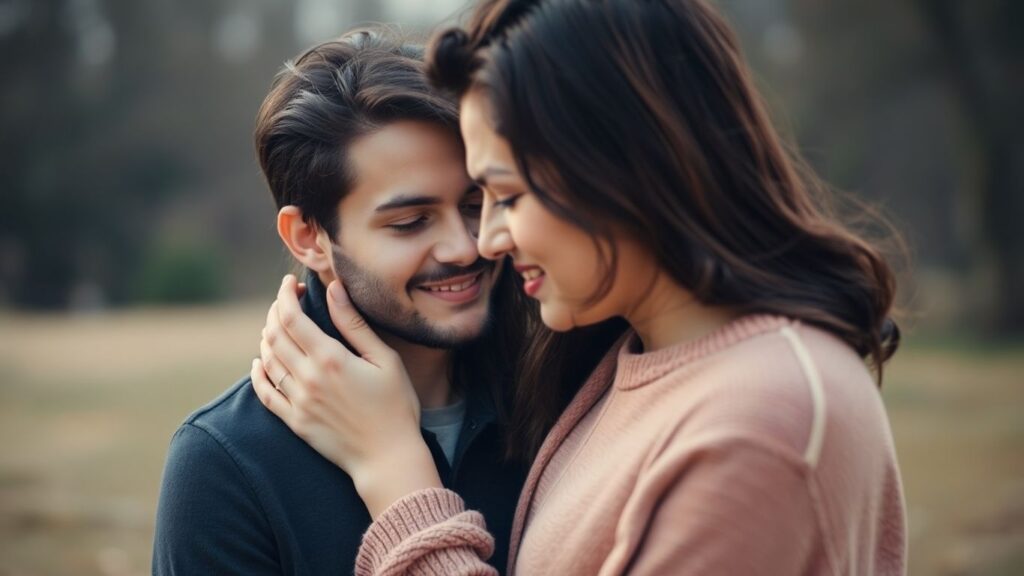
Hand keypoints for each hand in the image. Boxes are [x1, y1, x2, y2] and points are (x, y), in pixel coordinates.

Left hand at [251, 275, 441, 517]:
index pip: (291, 317)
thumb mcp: (384, 359)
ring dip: (267, 337)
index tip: (291, 283)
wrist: (388, 457)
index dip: (285, 295)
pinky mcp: (295, 421)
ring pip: (267, 360)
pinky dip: (258, 373)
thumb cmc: (396, 405)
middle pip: (274, 335)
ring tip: (277, 326)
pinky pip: (265, 393)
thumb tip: (333, 289)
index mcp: (330, 359)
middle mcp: (307, 378)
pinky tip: (259, 363)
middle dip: (275, 311)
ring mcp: (298, 402)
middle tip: (286, 301)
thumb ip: (354, 324)